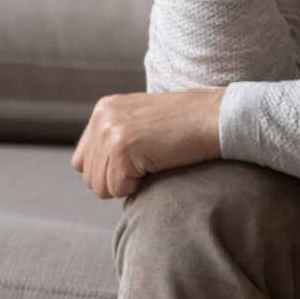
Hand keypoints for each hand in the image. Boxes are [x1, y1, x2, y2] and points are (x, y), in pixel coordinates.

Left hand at [71, 89, 224, 198]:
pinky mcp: (122, 150)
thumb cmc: (188, 124)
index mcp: (103, 109)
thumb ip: (115, 135)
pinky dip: (139, 187)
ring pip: (100, 187)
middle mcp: (102, 117)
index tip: (137, 162)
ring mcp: (111, 132)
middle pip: (89, 177)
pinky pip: (118, 189)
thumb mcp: (142, 120)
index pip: (83, 161)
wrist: (216, 117)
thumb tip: (93, 170)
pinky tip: (158, 164)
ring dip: (128, 184)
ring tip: (154, 161)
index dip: (109, 171)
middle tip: (149, 163)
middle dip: (118, 180)